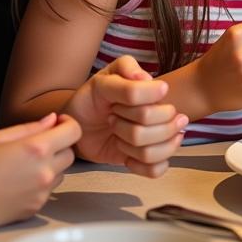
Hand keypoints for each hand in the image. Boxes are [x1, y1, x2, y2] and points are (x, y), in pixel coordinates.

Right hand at [0, 112, 80, 237]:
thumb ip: (29, 128)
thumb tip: (52, 120)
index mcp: (37, 149)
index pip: (74, 132)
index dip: (68, 124)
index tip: (56, 123)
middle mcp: (46, 171)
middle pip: (70, 153)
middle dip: (60, 145)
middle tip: (39, 144)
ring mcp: (42, 193)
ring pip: (62, 173)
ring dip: (52, 165)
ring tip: (27, 165)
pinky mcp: (36, 208)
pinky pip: (49, 191)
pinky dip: (42, 183)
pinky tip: (20, 182)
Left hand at [65, 56, 186, 176]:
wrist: (79, 121)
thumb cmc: (93, 97)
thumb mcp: (104, 80)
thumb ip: (126, 71)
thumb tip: (153, 82)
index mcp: (157, 93)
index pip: (161, 110)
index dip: (134, 111)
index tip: (115, 103)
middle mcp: (162, 115)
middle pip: (162, 132)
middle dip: (129, 128)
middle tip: (113, 118)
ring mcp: (156, 137)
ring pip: (158, 152)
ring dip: (131, 146)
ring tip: (117, 134)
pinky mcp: (147, 158)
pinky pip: (157, 169)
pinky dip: (139, 166)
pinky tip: (126, 157)